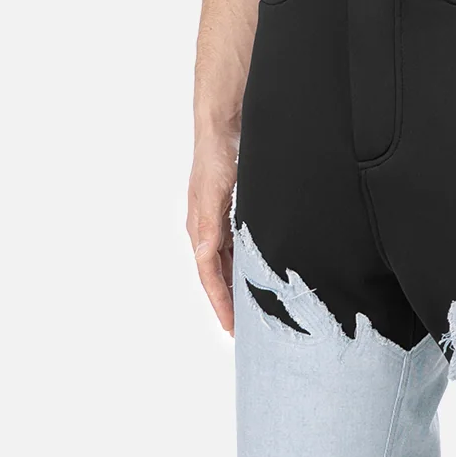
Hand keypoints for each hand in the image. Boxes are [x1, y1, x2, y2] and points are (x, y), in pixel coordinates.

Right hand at [188, 135, 238, 334]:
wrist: (222, 127)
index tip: (231, 327)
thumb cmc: (215, 157)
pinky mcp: (231, 213)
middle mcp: (207, 230)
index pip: (208, 276)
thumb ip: (209, 227)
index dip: (220, 303)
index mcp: (200, 229)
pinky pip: (236, 248)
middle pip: (217, 276)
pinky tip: (256, 274)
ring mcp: (219, 222)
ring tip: (251, 310)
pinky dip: (244, 265)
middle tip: (242, 330)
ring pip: (228, 264)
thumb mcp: (213, 194)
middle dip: (228, 303)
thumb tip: (203, 258)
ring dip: (237, 286)